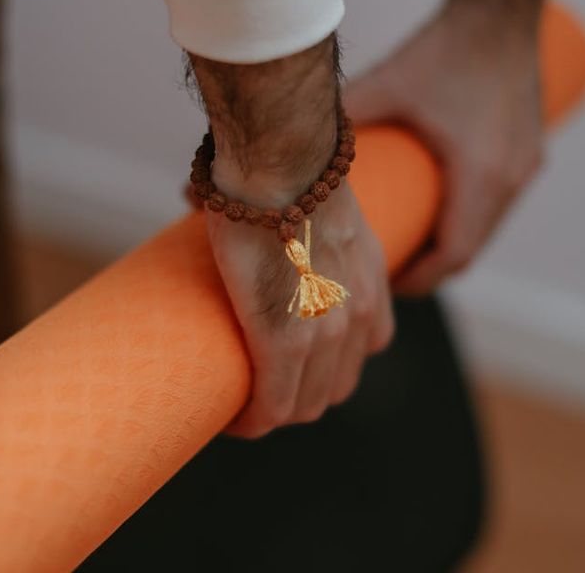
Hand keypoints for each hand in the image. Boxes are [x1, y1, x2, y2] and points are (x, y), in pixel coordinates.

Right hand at [206, 182, 393, 437]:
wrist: (283, 163)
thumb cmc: (290, 170)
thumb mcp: (319, 207)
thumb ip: (288, 221)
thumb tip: (215, 198)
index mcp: (369, 286)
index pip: (360, 352)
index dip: (323, 370)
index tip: (289, 372)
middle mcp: (358, 316)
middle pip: (334, 387)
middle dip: (299, 397)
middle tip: (260, 389)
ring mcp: (326, 334)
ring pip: (306, 405)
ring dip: (276, 412)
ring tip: (243, 404)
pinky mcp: (285, 342)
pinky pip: (273, 406)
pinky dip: (255, 420)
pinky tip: (235, 418)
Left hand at [345, 1, 543, 293]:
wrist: (501, 11)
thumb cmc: (448, 48)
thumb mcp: (390, 85)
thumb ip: (345, 117)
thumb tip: (298, 145)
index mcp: (482, 175)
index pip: (453, 255)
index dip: (418, 279)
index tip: (386, 284)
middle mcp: (513, 179)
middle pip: (470, 250)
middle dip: (429, 267)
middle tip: (388, 269)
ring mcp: (526, 168)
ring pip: (484, 230)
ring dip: (448, 244)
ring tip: (407, 243)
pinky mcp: (528, 155)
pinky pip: (496, 206)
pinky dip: (466, 220)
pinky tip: (436, 211)